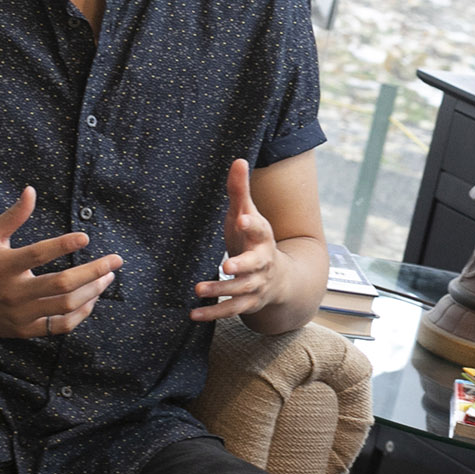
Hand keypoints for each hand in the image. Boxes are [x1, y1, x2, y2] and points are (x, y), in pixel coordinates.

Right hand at [0, 186, 120, 339]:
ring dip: (93, 292)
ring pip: (65, 306)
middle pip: (62, 284)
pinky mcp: (24, 330)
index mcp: (3, 265)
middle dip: (94, 271)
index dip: (64, 245)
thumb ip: (14, 216)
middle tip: (116, 261)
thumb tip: (31, 190)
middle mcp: (13, 292)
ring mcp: (20, 314)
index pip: (39, 254)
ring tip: (107, 277)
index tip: (86, 236)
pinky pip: (60, 326)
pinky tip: (92, 298)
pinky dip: (80, 313)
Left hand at [193, 159, 284, 320]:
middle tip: (226, 265)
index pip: (259, 229)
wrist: (280, 278)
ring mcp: (256, 284)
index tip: (241, 218)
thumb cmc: (255, 240)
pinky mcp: (248, 303)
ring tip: (199, 289)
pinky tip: (194, 314)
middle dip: (242, 265)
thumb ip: (241, 191)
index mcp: (262, 237)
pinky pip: (231, 310)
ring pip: (240, 290)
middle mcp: (262, 262)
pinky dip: (213, 313)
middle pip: (254, 264)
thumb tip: (238, 159)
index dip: (251, 224)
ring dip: (220, 290)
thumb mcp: (248, 215)